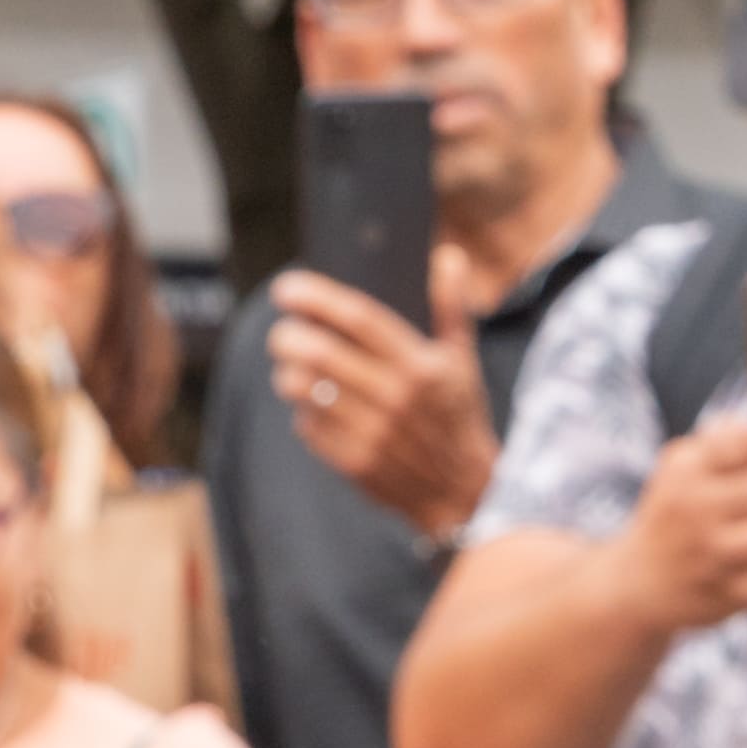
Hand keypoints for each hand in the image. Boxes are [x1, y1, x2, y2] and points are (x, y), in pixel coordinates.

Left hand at [256, 269, 498, 539]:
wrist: (464, 492)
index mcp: (420, 364)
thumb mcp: (462, 360)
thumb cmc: (459, 415)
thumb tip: (448, 255)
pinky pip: (309, 428)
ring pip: (306, 391)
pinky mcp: (355, 464)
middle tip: (281, 331)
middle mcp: (395, 397)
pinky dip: (302, 412)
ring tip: (290, 366)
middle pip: (321, 353)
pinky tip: (310, 405)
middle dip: (288, 336)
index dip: (317, 299)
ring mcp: (373, 433)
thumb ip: (451, 306)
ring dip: (287, 373)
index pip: (359, 319)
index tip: (286, 288)